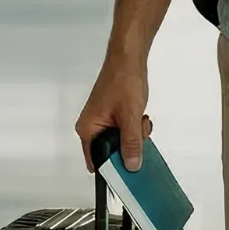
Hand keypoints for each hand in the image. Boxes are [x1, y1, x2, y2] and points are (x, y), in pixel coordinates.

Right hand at [74, 52, 153, 172]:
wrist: (129, 58)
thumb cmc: (123, 80)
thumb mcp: (130, 117)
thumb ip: (131, 143)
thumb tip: (131, 166)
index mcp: (88, 130)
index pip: (97, 162)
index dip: (114, 168)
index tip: (129, 171)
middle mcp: (92, 128)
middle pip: (112, 153)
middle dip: (129, 145)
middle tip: (138, 130)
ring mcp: (102, 122)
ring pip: (121, 141)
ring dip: (135, 134)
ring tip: (139, 118)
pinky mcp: (112, 116)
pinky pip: (124, 131)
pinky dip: (135, 126)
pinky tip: (140, 115)